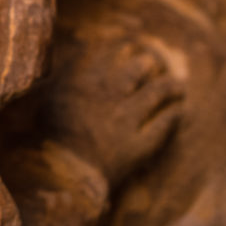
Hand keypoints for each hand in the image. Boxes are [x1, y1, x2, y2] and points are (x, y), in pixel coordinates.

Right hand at [45, 27, 182, 188]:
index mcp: (86, 82)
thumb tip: (81, 58)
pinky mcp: (139, 146)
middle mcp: (109, 96)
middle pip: (140, 68)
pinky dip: (173, 115)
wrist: (59, 177)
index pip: (114, 53)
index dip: (127, 49)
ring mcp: (126, 120)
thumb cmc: (47, 139)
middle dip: (151, 64)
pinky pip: (164, 125)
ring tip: (178, 88)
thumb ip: (67, 78)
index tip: (133, 48)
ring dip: (171, 87)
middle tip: (158, 66)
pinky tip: (178, 112)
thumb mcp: (51, 100)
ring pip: (158, 93)